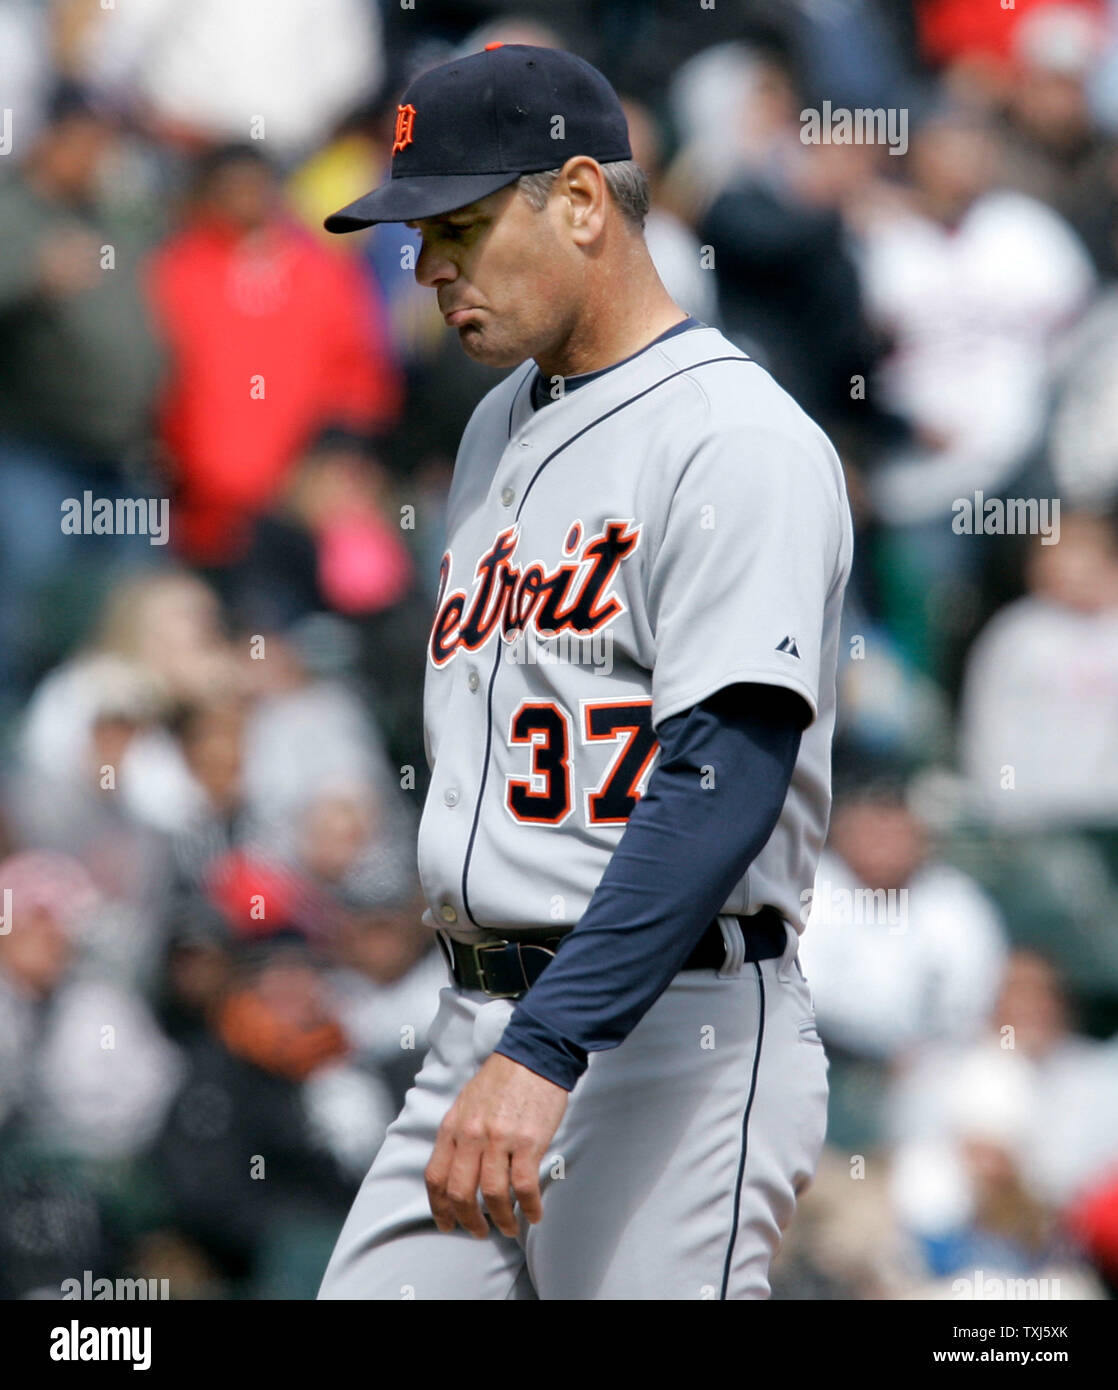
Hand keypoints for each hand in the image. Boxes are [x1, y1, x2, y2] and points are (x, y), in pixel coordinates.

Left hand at [425, 1052, 567, 1238]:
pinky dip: (529, 1207)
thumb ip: (459, 1134)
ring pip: (492, 1195)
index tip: (447, 1223)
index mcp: (453, 1125)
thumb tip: (457, 1170)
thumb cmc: (502, 1079)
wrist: (534, 1054)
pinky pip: (524, 1186)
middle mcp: (471, 1134)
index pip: (436, 1177)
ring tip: (509, 1228)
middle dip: (468, 1221)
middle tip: (479, 1232)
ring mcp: (499, 1139)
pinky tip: (534, 1214)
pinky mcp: (528, 1141)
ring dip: (501, 1219)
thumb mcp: (467, 1102)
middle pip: (461, 1193)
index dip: (439, 1208)